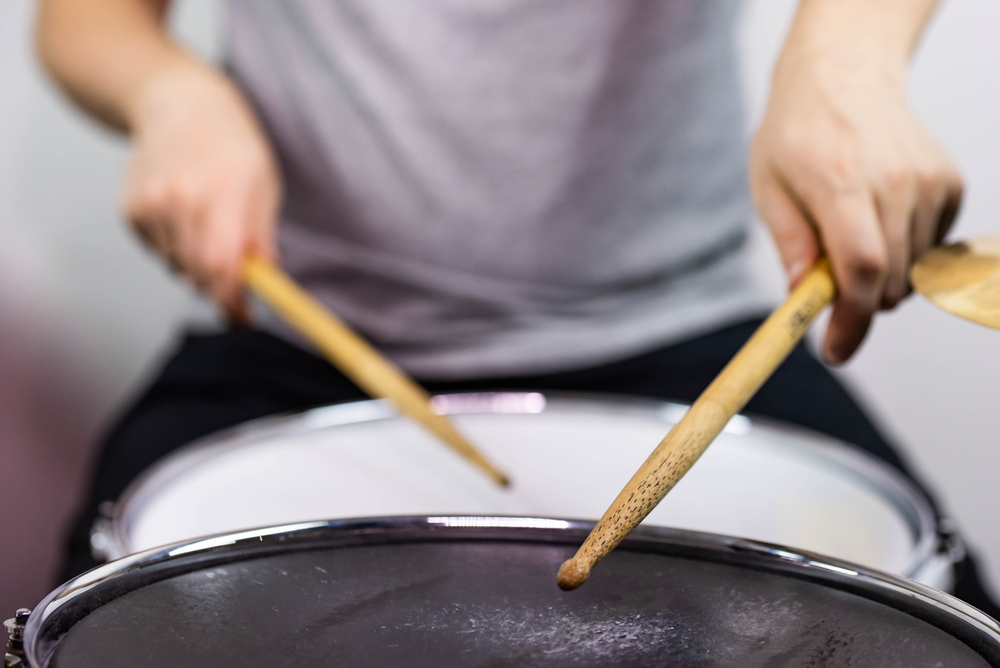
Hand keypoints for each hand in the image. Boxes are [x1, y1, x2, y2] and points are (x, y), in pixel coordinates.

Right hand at [121, 58, 280, 322]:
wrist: (176, 102)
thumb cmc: (231, 143)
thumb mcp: (264, 183)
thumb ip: (263, 236)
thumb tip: (267, 281)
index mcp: (224, 191)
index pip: (223, 266)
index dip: (233, 302)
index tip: (245, 319)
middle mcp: (181, 198)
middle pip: (199, 275)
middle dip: (221, 288)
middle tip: (238, 280)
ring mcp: (150, 204)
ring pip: (178, 268)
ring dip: (199, 265)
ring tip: (209, 224)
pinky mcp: (130, 210)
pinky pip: (159, 252)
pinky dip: (176, 248)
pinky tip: (183, 213)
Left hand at [750, 45, 961, 363]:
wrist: (844, 76)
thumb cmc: (795, 136)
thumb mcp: (769, 189)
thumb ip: (790, 245)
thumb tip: (803, 298)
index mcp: (841, 181)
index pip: (860, 266)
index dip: (850, 320)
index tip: (834, 351)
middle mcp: (895, 180)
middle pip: (890, 280)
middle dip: (856, 303)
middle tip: (825, 286)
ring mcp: (930, 181)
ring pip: (913, 272)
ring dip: (879, 277)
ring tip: (848, 232)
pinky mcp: (951, 183)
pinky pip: (931, 250)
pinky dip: (902, 252)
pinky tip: (877, 217)